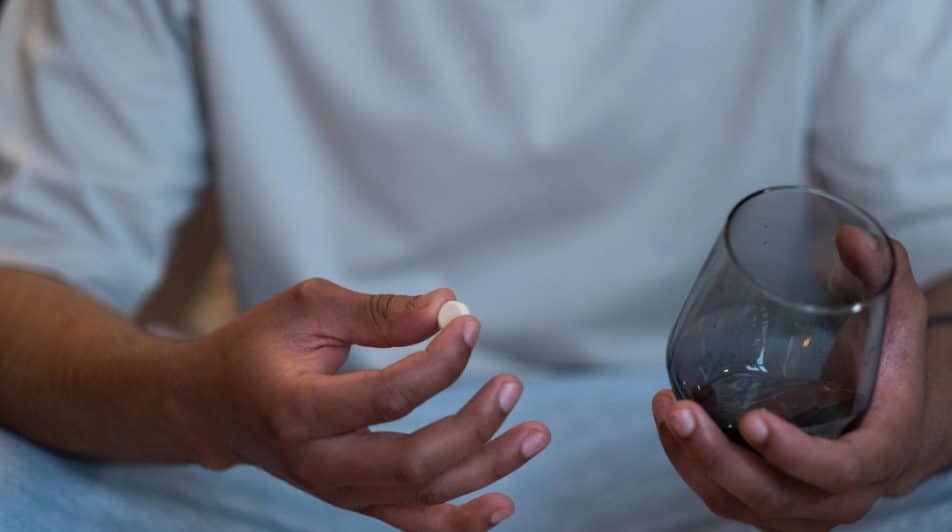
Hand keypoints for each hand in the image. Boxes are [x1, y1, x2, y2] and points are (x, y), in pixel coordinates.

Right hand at [171, 278, 549, 530]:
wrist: (214, 408)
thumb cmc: (259, 347)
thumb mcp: (308, 309)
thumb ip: (379, 311)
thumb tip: (450, 306)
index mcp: (298, 409)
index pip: (388, 396)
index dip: (440, 362)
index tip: (468, 324)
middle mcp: (318, 463)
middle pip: (414, 460)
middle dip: (475, 426)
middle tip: (512, 384)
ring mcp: (337, 491)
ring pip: (424, 495)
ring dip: (488, 468)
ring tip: (537, 434)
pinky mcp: (353, 500)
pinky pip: (412, 524)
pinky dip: (460, 522)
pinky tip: (502, 505)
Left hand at [652, 233, 928, 530]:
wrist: (894, 422)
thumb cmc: (890, 364)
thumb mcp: (899, 314)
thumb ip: (882, 273)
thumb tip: (847, 234)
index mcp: (881, 453)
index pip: (838, 470)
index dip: (794, 454)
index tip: (751, 420)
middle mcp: (842, 495)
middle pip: (774, 497)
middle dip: (719, 458)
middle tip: (681, 411)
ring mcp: (803, 508)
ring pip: (738, 503)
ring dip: (692, 461)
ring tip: (665, 408)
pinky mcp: (769, 505)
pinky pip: (722, 498)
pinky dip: (688, 465)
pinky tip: (667, 423)